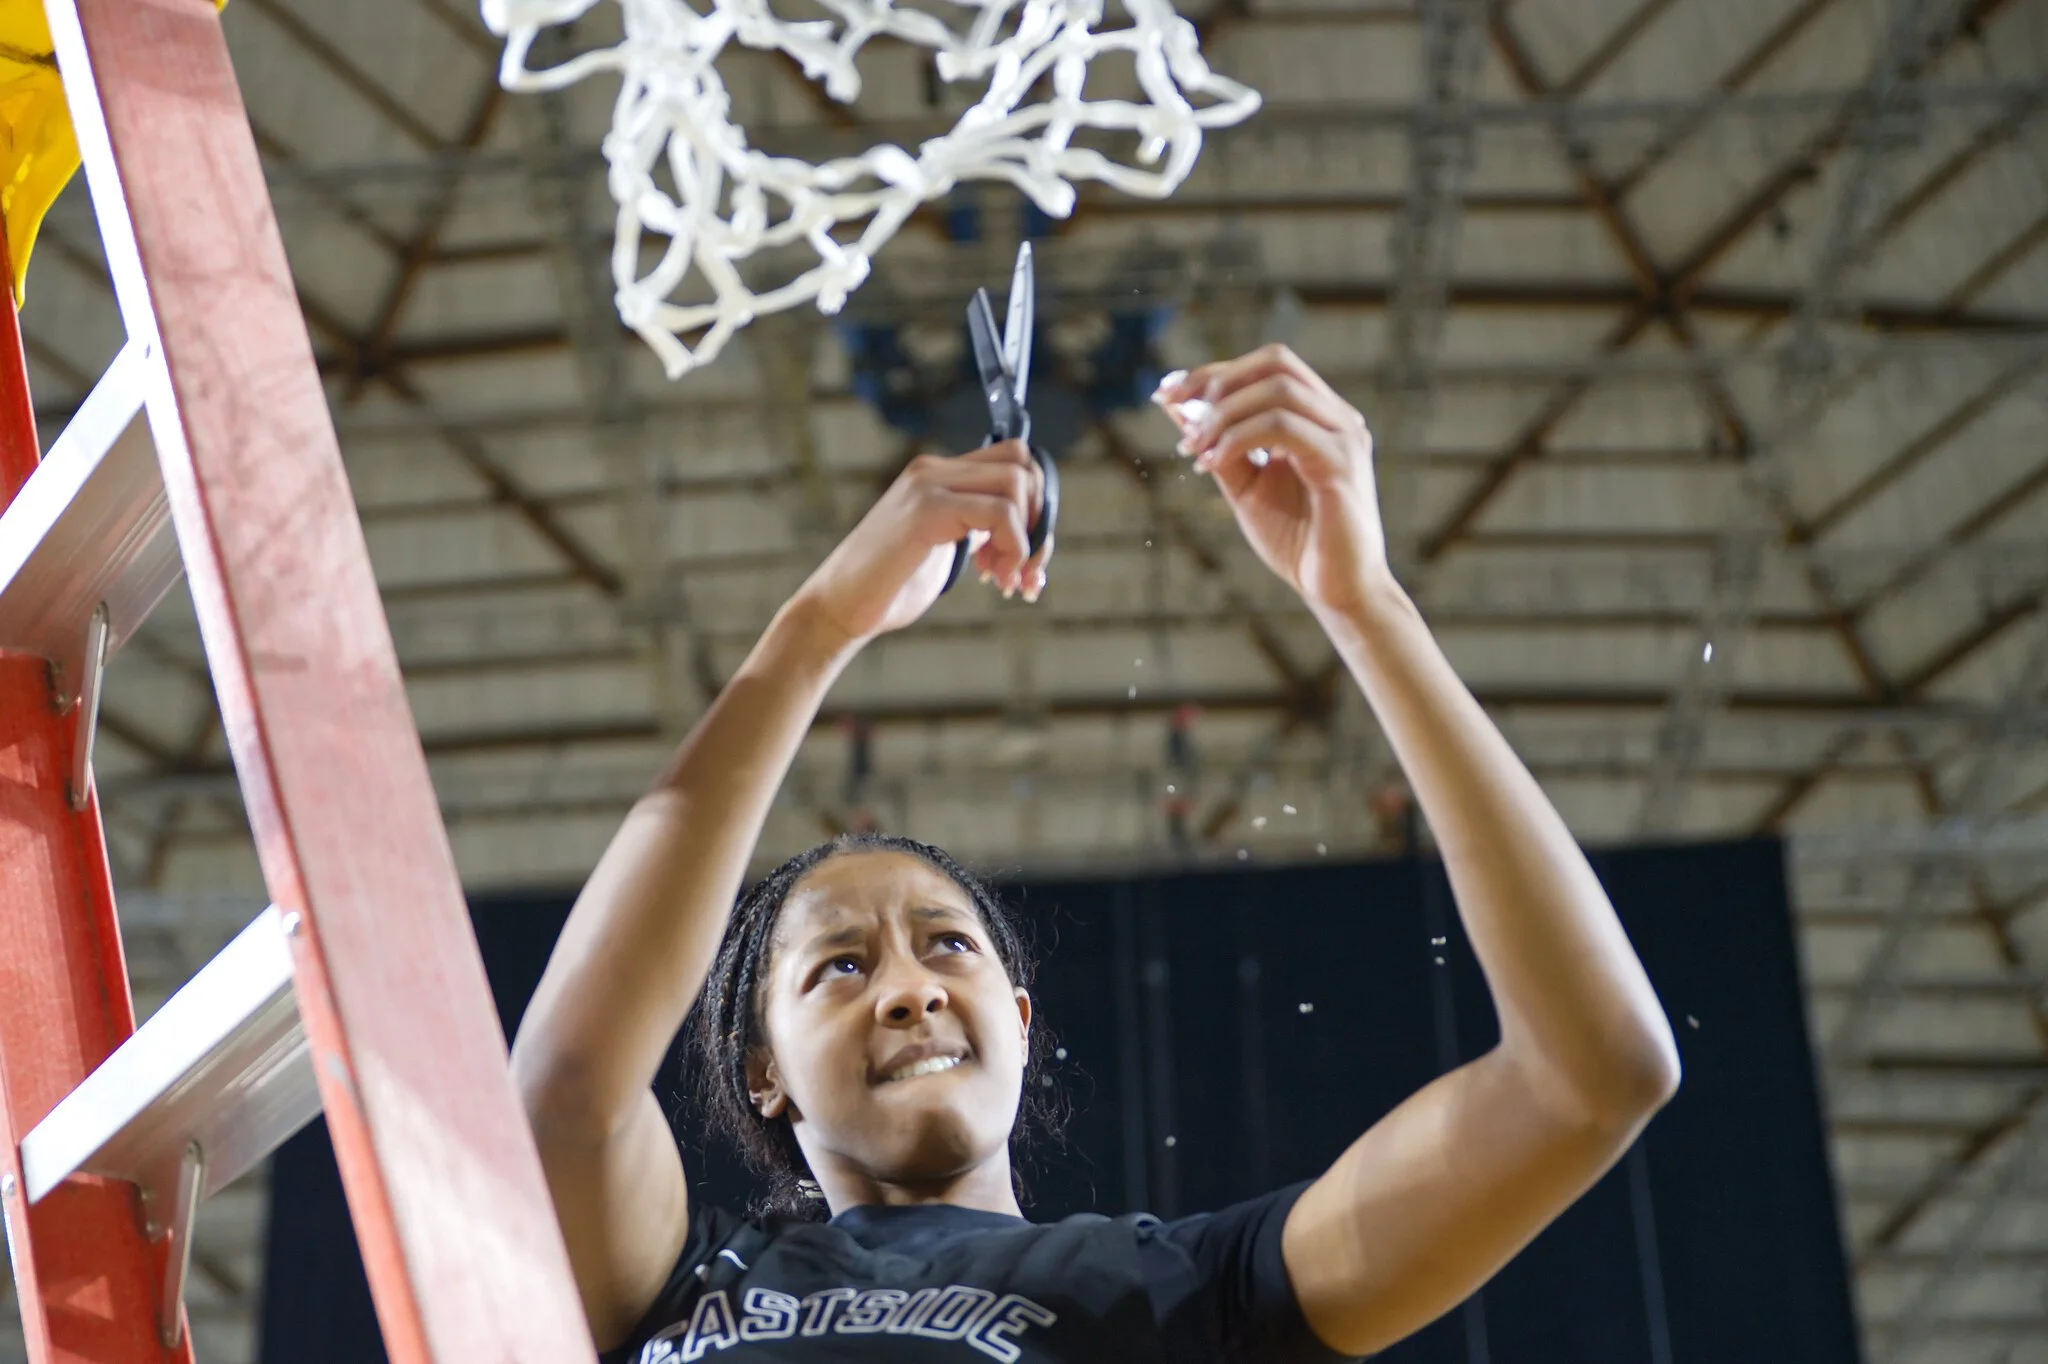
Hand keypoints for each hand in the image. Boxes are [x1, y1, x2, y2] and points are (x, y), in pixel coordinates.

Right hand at [788, 441, 1052, 648]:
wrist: (839, 608)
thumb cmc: (889, 586)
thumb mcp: (946, 548)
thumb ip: (978, 528)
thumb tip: (1028, 529)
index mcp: (939, 475)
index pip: (1014, 460)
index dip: (1036, 506)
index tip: (1026, 556)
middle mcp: (934, 470)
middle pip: (1023, 466)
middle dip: (1040, 522)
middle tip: (1025, 572)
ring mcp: (928, 485)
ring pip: (1017, 484)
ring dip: (1027, 540)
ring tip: (1005, 579)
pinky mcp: (927, 510)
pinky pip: (1000, 513)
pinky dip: (1013, 548)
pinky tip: (995, 579)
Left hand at [1157, 345, 1389, 617]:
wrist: (1336, 591)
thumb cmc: (1297, 540)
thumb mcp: (1244, 485)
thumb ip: (1218, 443)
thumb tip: (1175, 406)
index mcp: (1318, 417)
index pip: (1268, 366)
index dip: (1214, 372)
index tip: (1165, 393)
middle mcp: (1337, 418)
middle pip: (1276, 361)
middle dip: (1217, 379)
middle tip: (1178, 413)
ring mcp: (1343, 436)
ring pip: (1278, 389)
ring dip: (1223, 414)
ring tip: (1192, 448)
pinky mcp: (1340, 463)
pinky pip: (1282, 427)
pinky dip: (1238, 438)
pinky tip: (1212, 463)